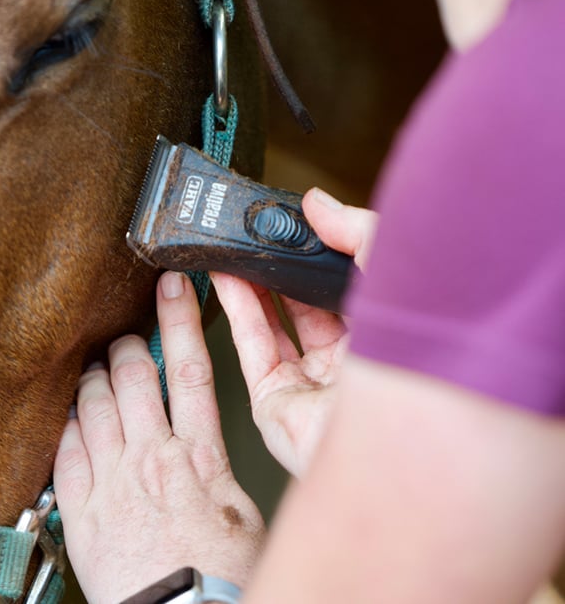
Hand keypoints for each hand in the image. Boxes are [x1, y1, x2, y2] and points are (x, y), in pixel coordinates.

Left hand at [53, 272, 264, 603]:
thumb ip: (219, 465)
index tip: (173, 286)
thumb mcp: (240, 509)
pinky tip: (71, 413)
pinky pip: (65, 448)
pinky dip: (67, 421)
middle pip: (134, 375)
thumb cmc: (220, 574)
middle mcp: (152, 456)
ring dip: (95, 377)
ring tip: (98, 369)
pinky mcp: (82, 507)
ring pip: (95, 403)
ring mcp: (112, 479)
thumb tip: (211, 440)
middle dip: (127, 345)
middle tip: (127, 338)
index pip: (191, 368)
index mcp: (199, 455)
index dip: (181, 320)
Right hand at [211, 188, 376, 476]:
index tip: (301, 223)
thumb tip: (317, 202)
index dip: (324, 253)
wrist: (403, 443)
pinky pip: (251, 345)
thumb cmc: (421, 366)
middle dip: (282, 268)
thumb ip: (358, 231)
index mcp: (391, 335)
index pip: (350, 285)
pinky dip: (234, 308)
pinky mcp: (276, 401)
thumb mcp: (397, 273)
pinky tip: (224, 275)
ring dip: (251, 284)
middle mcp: (352, 362)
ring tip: (234, 247)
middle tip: (261, 234)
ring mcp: (313, 384)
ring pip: (275, 323)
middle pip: (307, 304)